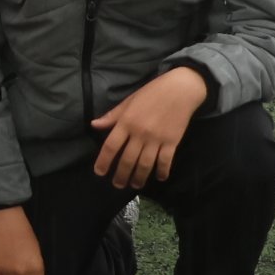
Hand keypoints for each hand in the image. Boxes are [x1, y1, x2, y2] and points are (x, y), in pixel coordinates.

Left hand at [90, 68, 206, 188]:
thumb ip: (112, 116)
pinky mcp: (172, 141)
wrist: (180, 90)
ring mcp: (157, 138)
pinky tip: (159, 178)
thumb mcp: (128, 102)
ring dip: (139, 177)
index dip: (104, 161)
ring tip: (135, 185)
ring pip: (145, 163)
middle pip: (127, 159)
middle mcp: (140, 133)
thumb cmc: (151, 93)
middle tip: (117, 185)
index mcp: (126, 122)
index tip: (99, 172)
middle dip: (121, 174)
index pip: (111, 146)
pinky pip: (166, 160)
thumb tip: (94, 125)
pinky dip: (162, 171)